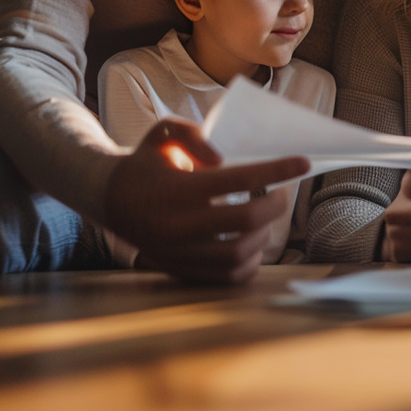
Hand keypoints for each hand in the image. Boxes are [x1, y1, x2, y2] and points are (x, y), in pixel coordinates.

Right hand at [102, 117, 309, 283]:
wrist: (107, 199)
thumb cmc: (144, 162)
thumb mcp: (163, 134)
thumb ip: (194, 134)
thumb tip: (223, 158)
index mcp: (179, 189)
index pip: (241, 178)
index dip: (278, 170)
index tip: (304, 163)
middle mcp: (180, 225)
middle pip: (248, 219)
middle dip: (276, 204)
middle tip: (282, 194)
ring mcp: (181, 252)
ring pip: (241, 252)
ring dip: (264, 234)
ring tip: (263, 218)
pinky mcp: (182, 270)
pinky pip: (228, 275)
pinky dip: (249, 260)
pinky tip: (251, 241)